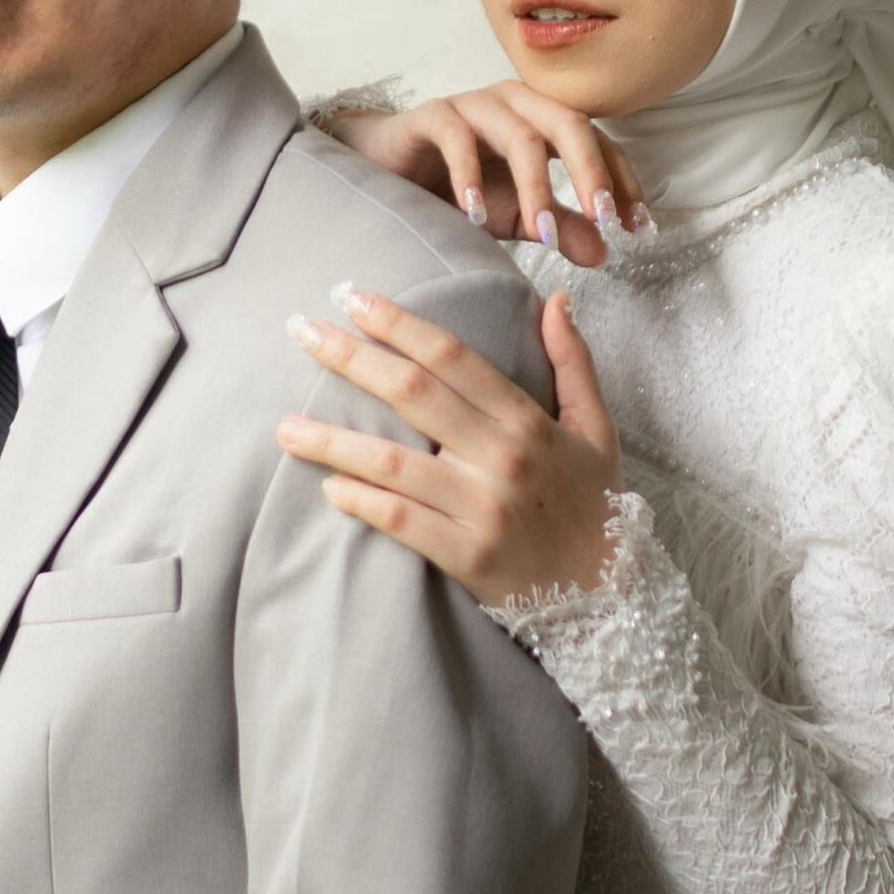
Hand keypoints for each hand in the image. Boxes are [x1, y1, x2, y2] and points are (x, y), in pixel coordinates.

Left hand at [281, 286, 621, 607]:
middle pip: (412, 393)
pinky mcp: (469, 556)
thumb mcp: (597, 428)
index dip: (398, 323)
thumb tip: (555, 299)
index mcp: (526, 420)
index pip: (451, 357)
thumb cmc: (594, 505)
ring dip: (332, 441)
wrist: (609, 596)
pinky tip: (329, 488)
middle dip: (350, 356)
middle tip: (300, 331)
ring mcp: (483, 508)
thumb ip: (573, 361)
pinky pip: (403, 522)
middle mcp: (502, 458)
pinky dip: (362, 503)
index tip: (352, 297)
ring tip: (285, 426)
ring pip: (394, 463)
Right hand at [326, 83, 651, 265]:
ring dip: (534, 187)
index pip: (600, 142)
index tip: (638, 228)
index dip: (622, 182)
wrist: (385, 172)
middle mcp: (517, 103)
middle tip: (604, 220)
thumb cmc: (456, 189)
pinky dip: (469, 178)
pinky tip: (475, 216)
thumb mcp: (514, 215)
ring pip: (519, 134)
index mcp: (546, 121)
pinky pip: (457, 138)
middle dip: (591, 174)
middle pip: (570, 124)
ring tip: (539, 233)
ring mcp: (474, 105)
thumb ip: (559, 228)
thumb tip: (604, 253)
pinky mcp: (431, 115)